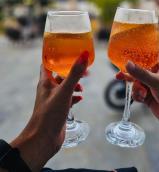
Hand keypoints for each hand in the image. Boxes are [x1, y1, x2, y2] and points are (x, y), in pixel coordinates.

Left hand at [10, 51, 88, 171]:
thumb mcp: (64, 90)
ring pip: (65, 86)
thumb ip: (75, 73)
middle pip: (59, 74)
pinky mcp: (58, 109)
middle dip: (71, 70)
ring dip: (74, 84)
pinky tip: (80, 98)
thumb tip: (84, 55)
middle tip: (83, 69)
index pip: (48, 62)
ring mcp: (53, 99)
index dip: (56, 55)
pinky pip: (68, 98)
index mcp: (45, 81)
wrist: (43, 139)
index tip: (68, 50)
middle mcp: (48, 88)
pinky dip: (75, 96)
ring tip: (82, 86)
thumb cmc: (49, 114)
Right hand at [119, 61, 158, 160]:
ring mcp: (150, 88)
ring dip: (136, 89)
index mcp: (158, 68)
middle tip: (118, 76)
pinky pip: (137, 94)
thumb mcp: (157, 82)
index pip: (144, 61)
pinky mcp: (148, 99)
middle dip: (130, 76)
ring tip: (142, 94)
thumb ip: (141, 74)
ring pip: (135, 85)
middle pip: (136, 73)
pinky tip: (142, 100)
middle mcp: (154, 77)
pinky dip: (137, 96)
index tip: (123, 61)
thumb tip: (127, 64)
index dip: (133, 61)